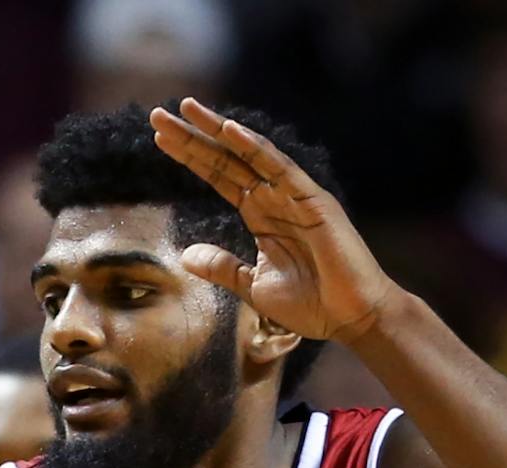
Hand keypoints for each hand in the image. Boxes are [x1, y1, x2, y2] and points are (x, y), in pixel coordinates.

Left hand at [149, 98, 397, 343]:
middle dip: (192, 136)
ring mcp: (294, 195)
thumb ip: (222, 267)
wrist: (349, 318)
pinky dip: (255, 148)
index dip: (190, 156)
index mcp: (259, 213)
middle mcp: (274, 197)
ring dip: (217, 130)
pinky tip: (230, 130)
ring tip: (187, 109)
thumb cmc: (309, 304)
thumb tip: (185, 255)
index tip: (159, 138)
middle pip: (225, 159)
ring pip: (248, 154)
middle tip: (157, 115)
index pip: (218, 176)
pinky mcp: (313, 200)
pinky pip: (280, 168)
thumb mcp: (252, 285)